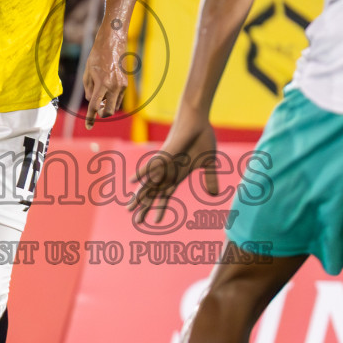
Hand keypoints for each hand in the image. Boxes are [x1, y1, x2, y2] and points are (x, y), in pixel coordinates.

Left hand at [82, 32, 127, 128]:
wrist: (112, 43)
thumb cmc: (96, 56)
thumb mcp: (87, 73)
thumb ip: (88, 90)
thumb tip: (93, 102)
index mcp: (102, 84)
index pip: (95, 106)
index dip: (91, 118)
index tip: (88, 126)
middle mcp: (114, 86)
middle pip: (109, 111)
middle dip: (102, 114)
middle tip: (96, 109)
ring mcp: (122, 85)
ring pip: (115, 105)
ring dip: (107, 105)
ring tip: (100, 94)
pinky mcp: (126, 84)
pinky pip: (118, 98)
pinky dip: (111, 99)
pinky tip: (106, 90)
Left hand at [128, 108, 217, 226]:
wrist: (198, 120)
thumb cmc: (201, 139)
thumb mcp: (208, 163)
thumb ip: (210, 179)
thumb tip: (214, 195)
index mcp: (178, 175)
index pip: (166, 196)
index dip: (161, 208)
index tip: (155, 222)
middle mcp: (168, 171)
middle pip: (154, 193)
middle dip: (145, 207)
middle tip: (136, 221)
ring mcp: (165, 163)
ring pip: (149, 182)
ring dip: (140, 195)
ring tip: (128, 208)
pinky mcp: (165, 153)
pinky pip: (152, 165)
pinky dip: (142, 172)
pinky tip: (131, 181)